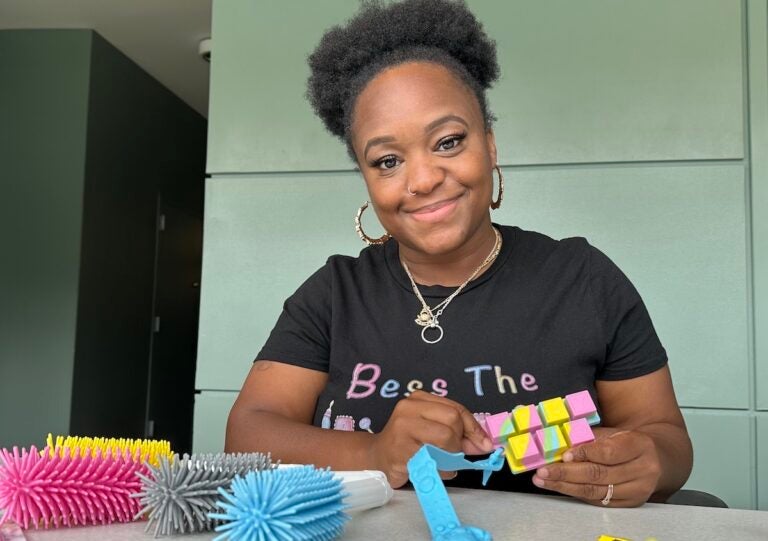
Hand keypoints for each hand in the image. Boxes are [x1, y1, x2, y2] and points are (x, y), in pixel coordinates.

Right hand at [367, 390, 493, 487]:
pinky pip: (435, 459)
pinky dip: (442, 468)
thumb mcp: (433, 430)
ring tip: (441, 461)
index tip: (484, 443)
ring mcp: (403, 427)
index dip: (474, 427)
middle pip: (453, 419)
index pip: (456, 408)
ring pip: (446, 437)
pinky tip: (433, 468)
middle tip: (452, 453)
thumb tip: (484, 443)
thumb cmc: (408, 444)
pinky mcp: (401, 450)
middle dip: (459, 440)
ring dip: (451, 455)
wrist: (377, 458)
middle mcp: (409, 408)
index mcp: (419, 399)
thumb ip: (458, 433)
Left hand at [531, 428, 661, 506]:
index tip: (564, 455)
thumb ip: (589, 438)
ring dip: (566, 486)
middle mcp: (643, 470)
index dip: (585, 454)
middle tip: (543, 471)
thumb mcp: (613, 433)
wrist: (656, 458)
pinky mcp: (630, 503)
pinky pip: (598, 500)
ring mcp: (638, 489)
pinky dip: (576, 493)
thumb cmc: (627, 442)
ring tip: (544, 481)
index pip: (609, 452)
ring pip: (597, 491)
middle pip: (599, 474)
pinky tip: (560, 487)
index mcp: (639, 445)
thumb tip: (559, 443)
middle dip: (566, 473)